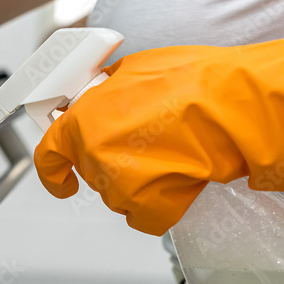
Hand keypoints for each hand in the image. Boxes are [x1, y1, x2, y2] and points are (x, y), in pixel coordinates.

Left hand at [34, 28, 283, 234]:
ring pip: (121, 194)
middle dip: (116, 161)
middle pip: (94, 170)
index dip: (53, 168)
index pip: (50, 152)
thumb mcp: (134, 68)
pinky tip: (182, 180)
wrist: (233, 109)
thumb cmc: (194, 82)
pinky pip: (146, 215)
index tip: (60, 178)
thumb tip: (98, 98)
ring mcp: (119, 185)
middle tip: (151, 144)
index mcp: (83, 119)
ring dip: (142, 181)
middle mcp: (94, 154)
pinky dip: (163, 204)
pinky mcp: (147, 208)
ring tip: (177, 154)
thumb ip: (105, 91)